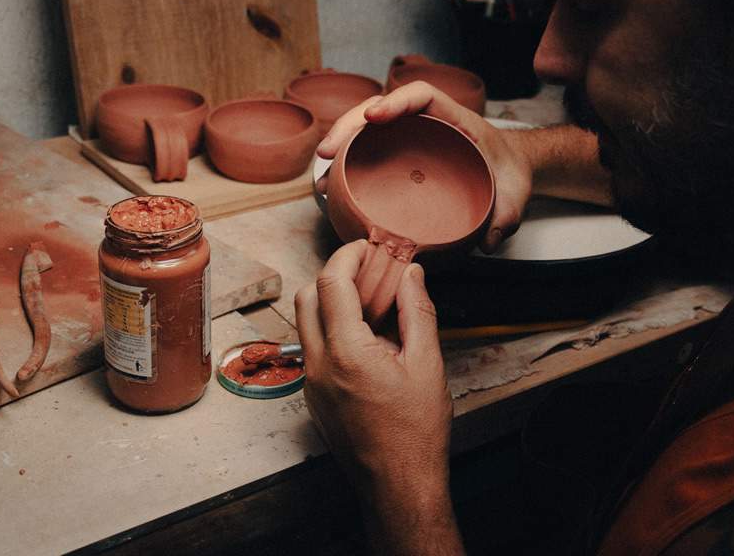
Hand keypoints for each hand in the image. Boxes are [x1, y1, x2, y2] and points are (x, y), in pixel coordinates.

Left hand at [295, 240, 451, 491]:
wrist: (398, 485)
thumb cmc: (416, 433)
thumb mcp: (427, 364)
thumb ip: (417, 311)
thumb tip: (411, 275)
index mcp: (347, 353)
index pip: (332, 284)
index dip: (348, 257)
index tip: (366, 248)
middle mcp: (319, 365)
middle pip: (307, 297)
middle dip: (333, 275)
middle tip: (367, 272)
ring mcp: (311, 384)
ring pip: (306, 324)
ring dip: (330, 302)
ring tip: (370, 303)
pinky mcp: (313, 397)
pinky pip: (313, 350)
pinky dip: (331, 330)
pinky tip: (365, 338)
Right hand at [316, 82, 532, 252]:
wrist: (512, 171)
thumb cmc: (510, 173)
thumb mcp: (515, 195)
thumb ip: (507, 217)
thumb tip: (488, 241)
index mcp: (456, 119)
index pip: (421, 95)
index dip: (395, 101)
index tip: (374, 117)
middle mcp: (428, 123)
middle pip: (381, 108)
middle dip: (349, 125)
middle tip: (327, 152)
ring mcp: (412, 138)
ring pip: (369, 130)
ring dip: (341, 144)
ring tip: (320, 173)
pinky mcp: (403, 157)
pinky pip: (372, 151)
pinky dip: (350, 163)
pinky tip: (333, 184)